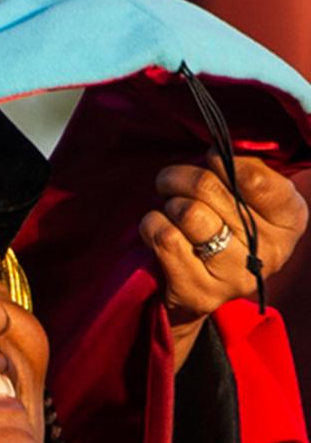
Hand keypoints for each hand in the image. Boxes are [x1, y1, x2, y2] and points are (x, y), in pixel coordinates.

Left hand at [139, 154, 307, 366]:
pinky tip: (158, 229)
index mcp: (291, 219)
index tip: (209, 159)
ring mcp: (235, 277)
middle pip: (208, 188)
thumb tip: (220, 149)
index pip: (252, 178)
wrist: (201, 289)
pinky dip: (152, 224)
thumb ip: (243, 170)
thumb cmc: (226, 228)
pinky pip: (164, 237)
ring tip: (170, 209)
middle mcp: (270, 252)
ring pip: (186, 212)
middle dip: (179, 177)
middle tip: (169, 179)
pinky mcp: (198, 292)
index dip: (221, 162)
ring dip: (168, 204)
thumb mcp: (249, 198)